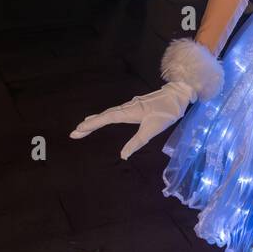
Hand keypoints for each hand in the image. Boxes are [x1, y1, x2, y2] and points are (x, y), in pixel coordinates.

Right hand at [70, 81, 192, 159]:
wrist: (177, 95)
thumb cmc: (166, 112)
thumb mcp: (152, 129)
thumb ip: (137, 142)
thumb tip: (123, 156)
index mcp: (128, 112)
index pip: (105, 119)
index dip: (91, 125)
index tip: (77, 131)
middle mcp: (126, 108)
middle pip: (103, 116)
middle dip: (89, 124)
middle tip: (74, 133)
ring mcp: (129, 106)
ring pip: (108, 114)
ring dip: (95, 120)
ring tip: (84, 126)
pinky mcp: (134, 106)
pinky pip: (114, 112)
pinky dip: (105, 116)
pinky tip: (103, 118)